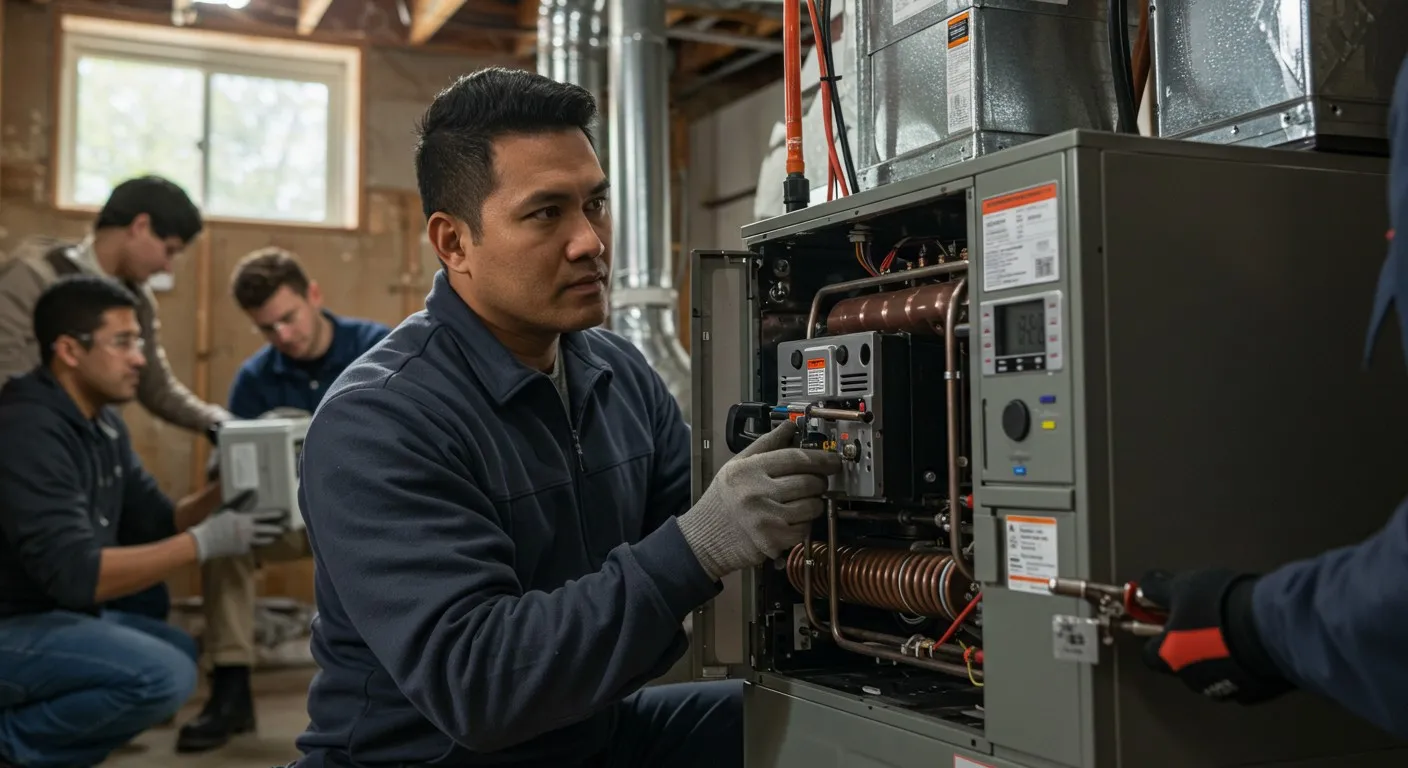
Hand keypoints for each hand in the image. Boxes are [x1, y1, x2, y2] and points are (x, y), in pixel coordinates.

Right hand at [186, 489, 286, 561]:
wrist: (204, 541)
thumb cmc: (215, 523)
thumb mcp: (227, 510)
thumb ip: (240, 502)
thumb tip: (251, 492)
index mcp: (244, 519)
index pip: (264, 516)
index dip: (275, 515)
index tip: (283, 514)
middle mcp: (248, 531)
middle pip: (268, 530)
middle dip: (277, 529)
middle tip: (284, 529)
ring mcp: (247, 542)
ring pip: (264, 541)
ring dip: (271, 538)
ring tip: (276, 537)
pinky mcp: (243, 550)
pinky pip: (255, 547)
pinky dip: (259, 544)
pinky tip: (262, 543)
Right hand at [676, 420, 842, 580]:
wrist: (704, 538)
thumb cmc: (722, 500)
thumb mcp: (737, 465)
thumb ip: (766, 444)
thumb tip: (790, 426)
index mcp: (749, 470)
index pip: (796, 458)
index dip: (820, 458)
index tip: (832, 460)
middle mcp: (757, 493)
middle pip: (808, 482)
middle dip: (819, 481)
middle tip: (817, 481)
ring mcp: (767, 519)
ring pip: (812, 506)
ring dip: (815, 503)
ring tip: (803, 501)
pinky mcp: (773, 541)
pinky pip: (805, 528)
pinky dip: (805, 524)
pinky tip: (792, 519)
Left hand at [1139, 568, 1291, 703]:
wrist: (1271, 627)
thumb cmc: (1219, 606)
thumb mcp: (1182, 586)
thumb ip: (1159, 589)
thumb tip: (1144, 586)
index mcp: (1170, 656)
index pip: (1151, 655)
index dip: (1158, 638)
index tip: (1169, 622)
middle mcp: (1194, 679)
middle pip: (1184, 665)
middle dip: (1192, 647)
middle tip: (1207, 622)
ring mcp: (1227, 690)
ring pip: (1215, 674)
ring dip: (1220, 658)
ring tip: (1236, 632)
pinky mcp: (1256, 694)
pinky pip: (1244, 680)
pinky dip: (1246, 667)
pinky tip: (1256, 646)